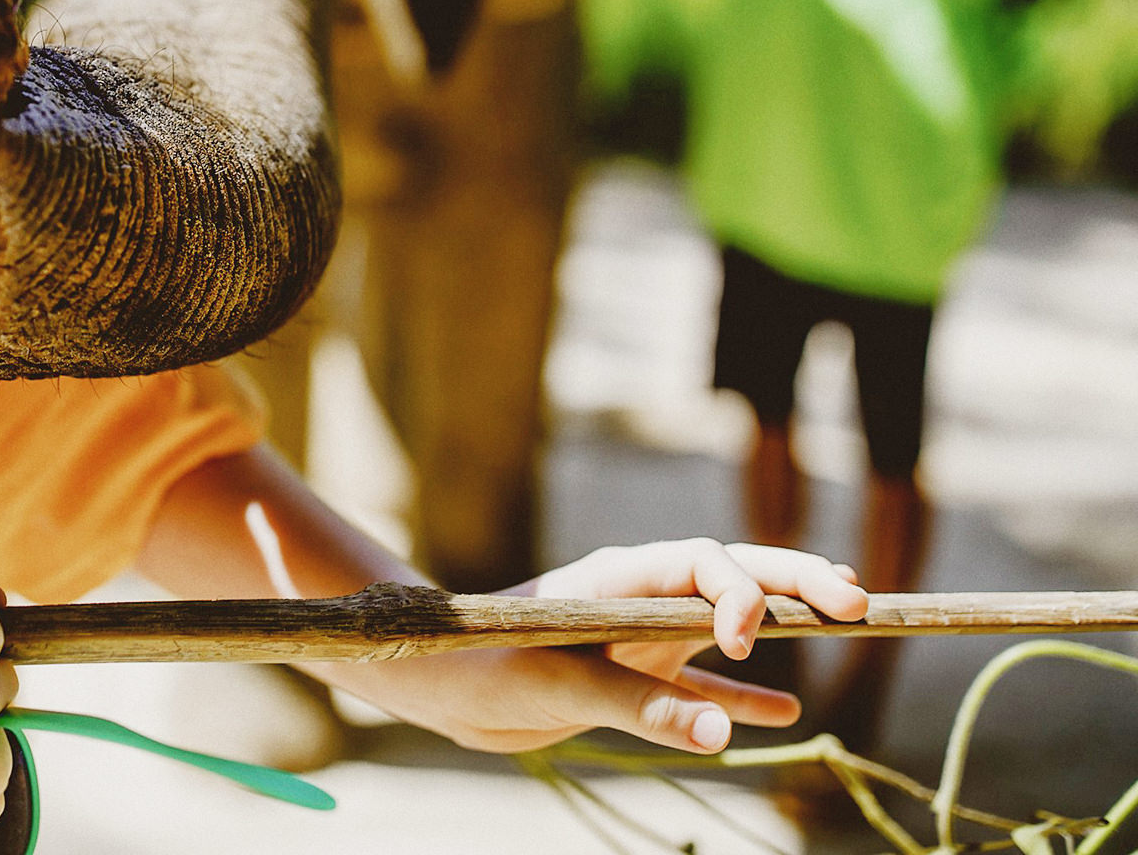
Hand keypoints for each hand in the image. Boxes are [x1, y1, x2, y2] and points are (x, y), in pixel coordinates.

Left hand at [314, 540, 866, 755]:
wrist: (434, 684)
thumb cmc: (479, 665)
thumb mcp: (553, 684)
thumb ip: (637, 704)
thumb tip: (721, 734)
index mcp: (618, 575)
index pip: (703, 562)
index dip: (742, 591)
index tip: (746, 642)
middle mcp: (640, 594)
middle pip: (734, 574)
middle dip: (796, 580)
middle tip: (862, 599)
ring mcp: (642, 632)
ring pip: (730, 620)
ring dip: (785, 622)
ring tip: (853, 623)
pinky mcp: (634, 674)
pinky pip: (703, 681)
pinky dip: (744, 695)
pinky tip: (789, 713)